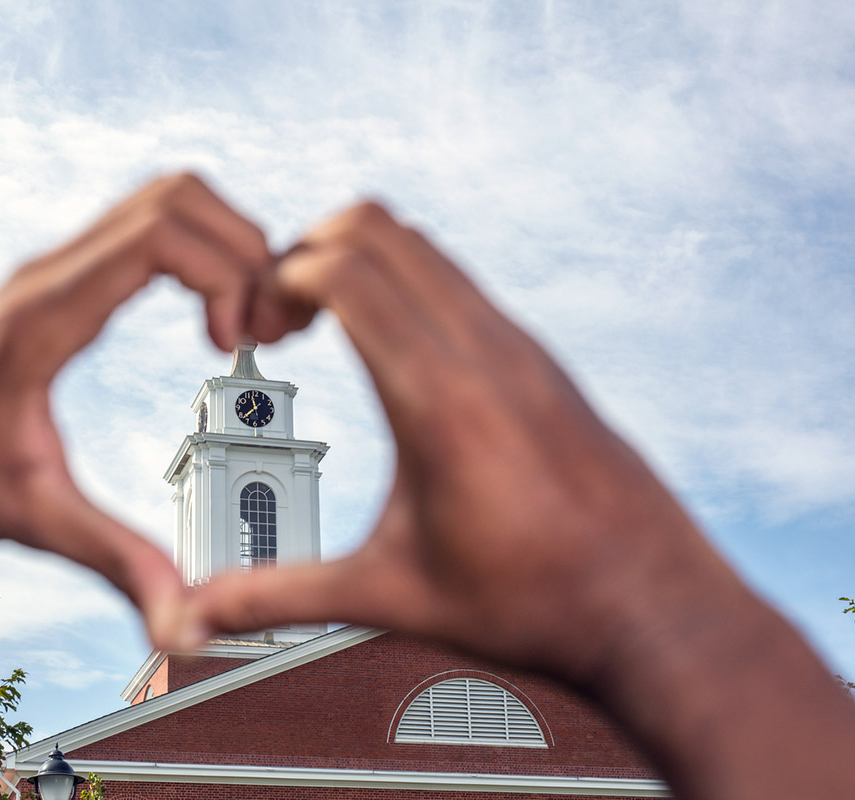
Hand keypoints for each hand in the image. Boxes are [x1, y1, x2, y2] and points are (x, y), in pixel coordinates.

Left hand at [0, 173, 267, 649]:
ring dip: (223, 240)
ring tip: (239, 319)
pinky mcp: (59, 277)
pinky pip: (145, 226)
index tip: (233, 341)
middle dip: (243, 245)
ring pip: (162, 198)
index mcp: (44, 318)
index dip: (226, 273)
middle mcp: (48, 273)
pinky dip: (197, 249)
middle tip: (256, 324)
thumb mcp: (36, 521)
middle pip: (174, 193)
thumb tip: (186, 622)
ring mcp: (53, 266)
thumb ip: (117, 562)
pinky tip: (208, 315)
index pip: (159, 235)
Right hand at [193, 201, 732, 682]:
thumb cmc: (535, 603)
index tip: (260, 327)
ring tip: (328, 327)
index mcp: (439, 399)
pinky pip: (459, 281)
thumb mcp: (391, 595)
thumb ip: (281, 598)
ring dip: (360, 261)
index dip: (280, 278)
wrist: (654, 607)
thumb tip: (199, 614)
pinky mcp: (540, 359)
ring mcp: (519, 348)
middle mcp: (485, 352)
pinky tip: (392, 355)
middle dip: (308, 250)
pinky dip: (406, 284)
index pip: (347, 270)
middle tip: (283, 316)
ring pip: (424, 246)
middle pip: (378, 228)